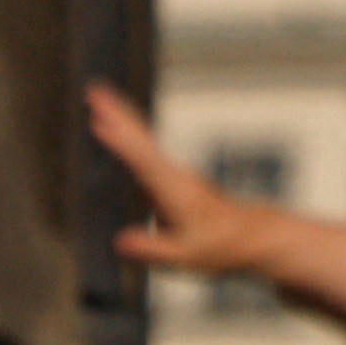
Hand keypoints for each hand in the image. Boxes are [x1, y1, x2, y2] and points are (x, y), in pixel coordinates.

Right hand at [87, 83, 278, 280]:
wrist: (251, 236)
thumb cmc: (221, 246)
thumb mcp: (184, 255)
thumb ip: (152, 248)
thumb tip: (120, 240)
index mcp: (174, 190)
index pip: (142, 160)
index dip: (120, 140)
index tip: (99, 120)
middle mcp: (173, 175)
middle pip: (140, 139)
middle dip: (117, 113)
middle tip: (94, 89)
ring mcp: (173, 175)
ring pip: (143, 141)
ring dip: (121, 119)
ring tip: (97, 101)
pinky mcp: (171, 180)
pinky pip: (144, 152)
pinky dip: (128, 137)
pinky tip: (114, 131)